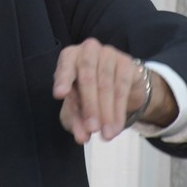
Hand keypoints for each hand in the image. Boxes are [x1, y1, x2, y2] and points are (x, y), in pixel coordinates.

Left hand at [52, 38, 176, 143]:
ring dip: (106, 112)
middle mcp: (88, 50)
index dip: (63, 80)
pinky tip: (116, 126)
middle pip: (87, 77)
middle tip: (92, 129)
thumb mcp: (77, 107)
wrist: (120, 87)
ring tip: (106, 134)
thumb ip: (76, 119)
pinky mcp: (126, 62)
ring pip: (106, 84)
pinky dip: (119, 110)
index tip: (60, 95)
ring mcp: (109, 53)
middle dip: (90, 105)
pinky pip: (123, 87)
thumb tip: (82, 136)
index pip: (65, 66)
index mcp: (70, 57)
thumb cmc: (89, 94)